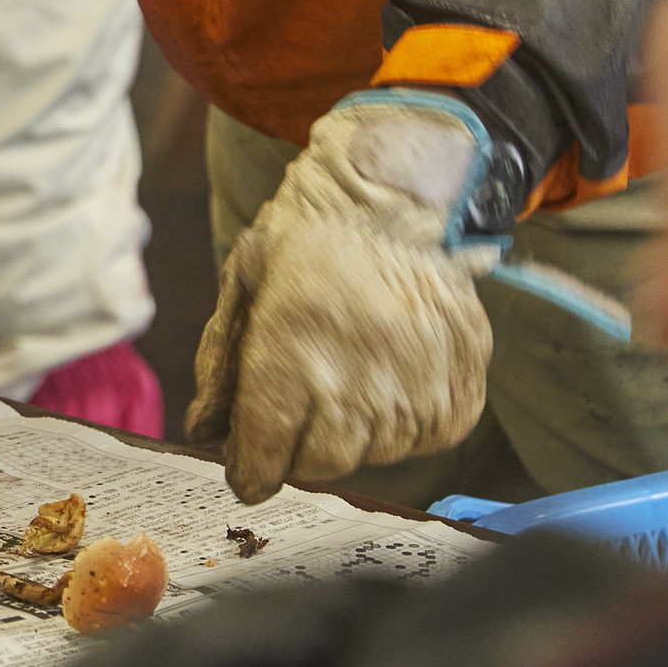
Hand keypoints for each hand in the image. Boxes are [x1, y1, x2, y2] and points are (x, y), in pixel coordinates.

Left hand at [189, 93, 498, 500]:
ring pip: (373, 454)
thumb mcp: (241, 286)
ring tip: (349, 367)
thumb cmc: (309, 238)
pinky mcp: (463, 395)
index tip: (246, 462)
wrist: (397, 199)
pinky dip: (402, 419)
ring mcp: (420, 393)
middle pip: (319, 465)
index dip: (249, 467)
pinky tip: (389, 371)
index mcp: (294, 357)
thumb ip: (219, 366)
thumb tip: (204, 431)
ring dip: (352, 430)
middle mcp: (361, 386)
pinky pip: (424, 439)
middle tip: (298, 398)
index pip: (266, 458)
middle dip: (297, 446)